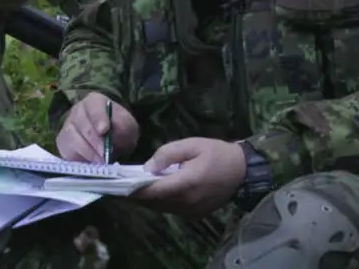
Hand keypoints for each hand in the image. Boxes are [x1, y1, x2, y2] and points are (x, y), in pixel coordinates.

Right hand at [56, 92, 139, 162]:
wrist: (110, 139)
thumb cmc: (119, 129)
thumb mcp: (127, 126)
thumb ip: (122, 127)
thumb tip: (111, 134)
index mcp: (94, 101)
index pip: (94, 106)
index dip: (98, 118)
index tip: (103, 130)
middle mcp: (77, 111)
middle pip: (81, 124)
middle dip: (94, 141)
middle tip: (105, 154)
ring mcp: (67, 126)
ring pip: (72, 138)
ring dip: (88, 152)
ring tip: (101, 162)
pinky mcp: (63, 143)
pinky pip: (67, 151)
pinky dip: (79, 159)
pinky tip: (91, 164)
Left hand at [129, 138, 246, 217]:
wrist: (242, 170)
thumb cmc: (217, 152)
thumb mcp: (192, 144)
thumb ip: (168, 153)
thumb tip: (148, 167)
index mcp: (186, 183)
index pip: (152, 191)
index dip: (132, 190)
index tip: (115, 186)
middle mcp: (187, 202)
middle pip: (154, 203)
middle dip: (135, 195)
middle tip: (118, 186)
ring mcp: (191, 211)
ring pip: (161, 208)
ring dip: (146, 200)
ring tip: (131, 189)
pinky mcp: (195, 214)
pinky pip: (171, 210)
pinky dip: (159, 202)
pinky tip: (152, 192)